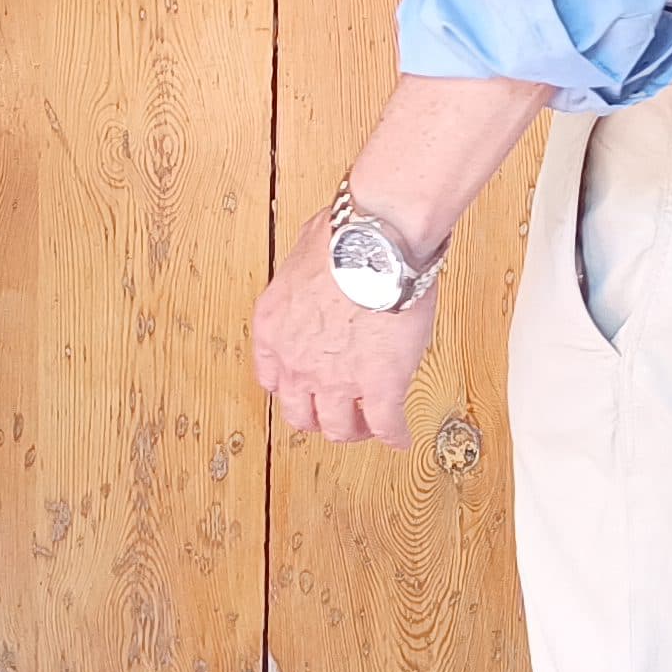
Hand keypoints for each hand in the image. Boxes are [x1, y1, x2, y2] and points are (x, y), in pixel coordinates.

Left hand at [251, 204, 438, 445]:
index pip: (271, 378)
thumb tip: (317, 253)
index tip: (305, 389)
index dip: (292, 387)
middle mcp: (298, 362)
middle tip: (336, 413)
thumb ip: (304, 267)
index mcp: (275, 328)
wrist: (375, 242)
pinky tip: (400, 437)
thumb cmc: (343, 234)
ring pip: (340, 428)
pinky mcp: (380, 386)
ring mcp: (338, 379)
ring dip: (354, 430)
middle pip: (300, 414)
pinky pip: (386, 425)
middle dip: (318, 418)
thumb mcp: (303, 247)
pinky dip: (394, 435)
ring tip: (368, 426)